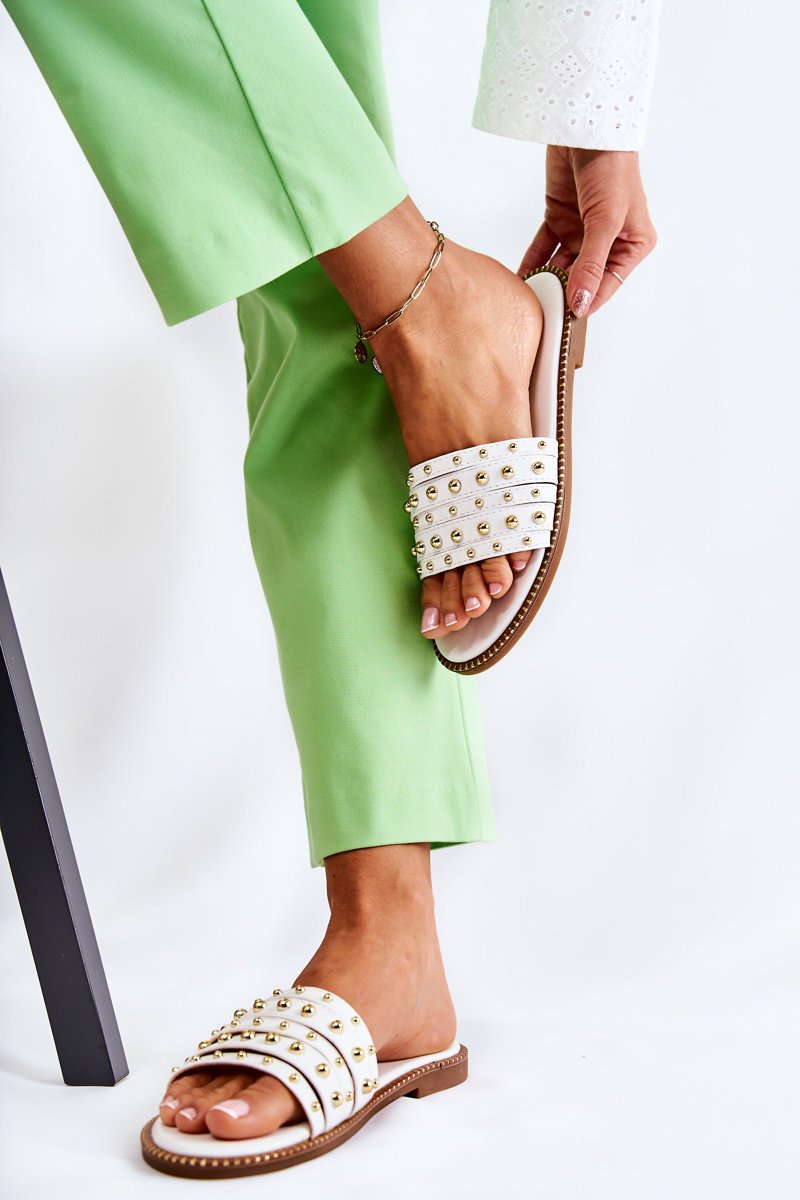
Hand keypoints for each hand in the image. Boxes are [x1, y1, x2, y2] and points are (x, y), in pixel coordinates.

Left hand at [518, 147, 656, 317]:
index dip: (585, 304)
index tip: (563, 323)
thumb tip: (581, 303)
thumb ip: (591, 264)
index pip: (606, 286)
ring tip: (526, 301)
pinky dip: (532, 264)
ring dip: (544, 281)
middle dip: (562, 295)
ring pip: (560, 266)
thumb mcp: (605, 221)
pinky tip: (518, 281)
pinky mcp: (560, 219)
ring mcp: (582, 232)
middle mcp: (609, 242)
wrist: (588, 125)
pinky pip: (544, 249)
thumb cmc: (611, 168)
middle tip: (539, 315)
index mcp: (632, 245)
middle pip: (582, 279)